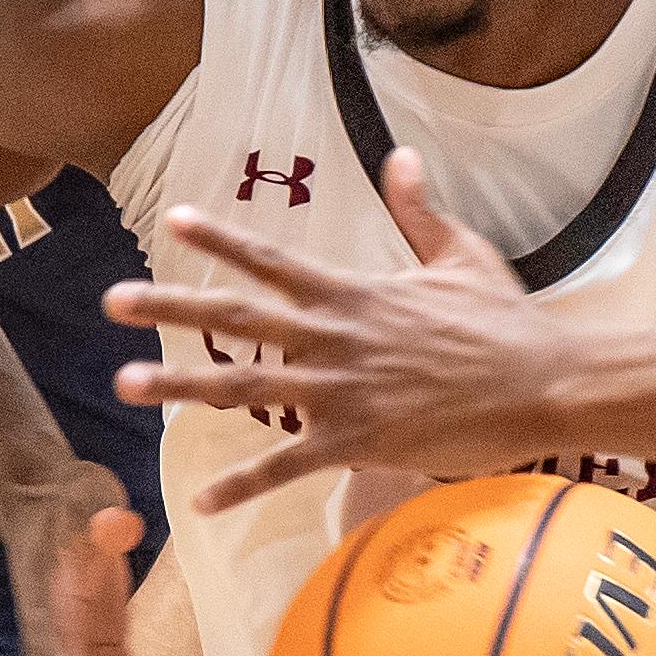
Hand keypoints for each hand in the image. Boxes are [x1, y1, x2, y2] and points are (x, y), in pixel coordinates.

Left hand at [115, 148, 546, 508]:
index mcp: (354, 293)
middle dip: (171, 308)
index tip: (173, 222)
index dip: (222, 240)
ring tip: (125, 384)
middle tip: (113, 299)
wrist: (543, 383)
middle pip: (238, 319)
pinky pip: (288, 467)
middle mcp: (335, 338)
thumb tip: (401, 157)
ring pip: (246, 389)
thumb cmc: (506, 322)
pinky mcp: (359, 443)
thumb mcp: (461, 255)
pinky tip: (202, 499)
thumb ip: (419, 211)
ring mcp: (342, 392)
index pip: (274, 260)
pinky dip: (243, 484)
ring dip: (182, 386)